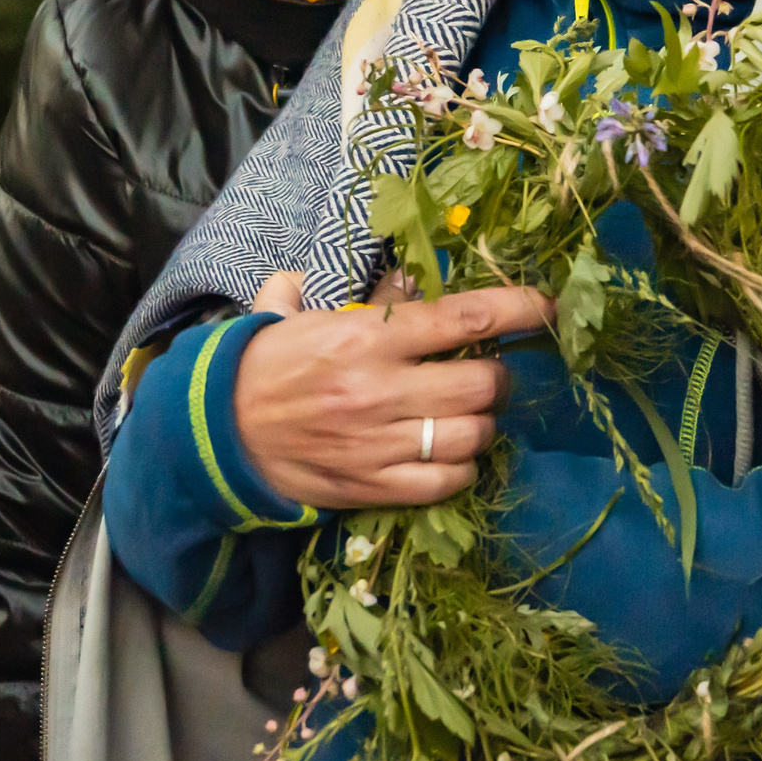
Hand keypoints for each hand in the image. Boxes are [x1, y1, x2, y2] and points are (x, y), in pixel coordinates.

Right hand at [232, 285, 551, 509]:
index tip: (548, 307)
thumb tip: (385, 274)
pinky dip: (461, 469)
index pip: (467, 319)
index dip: (519, 310)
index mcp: (367, 336)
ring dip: (483, 425)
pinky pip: (446, 482)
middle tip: (488, 375)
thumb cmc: (263, 367)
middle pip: (484, 385)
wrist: (213, 434)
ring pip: (473, 436)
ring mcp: (380, 443)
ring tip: (470, 416)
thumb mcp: (299, 315)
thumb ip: (347, 293)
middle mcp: (381, 389)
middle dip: (498, 379)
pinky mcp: (373, 486)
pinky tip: (453, 456)